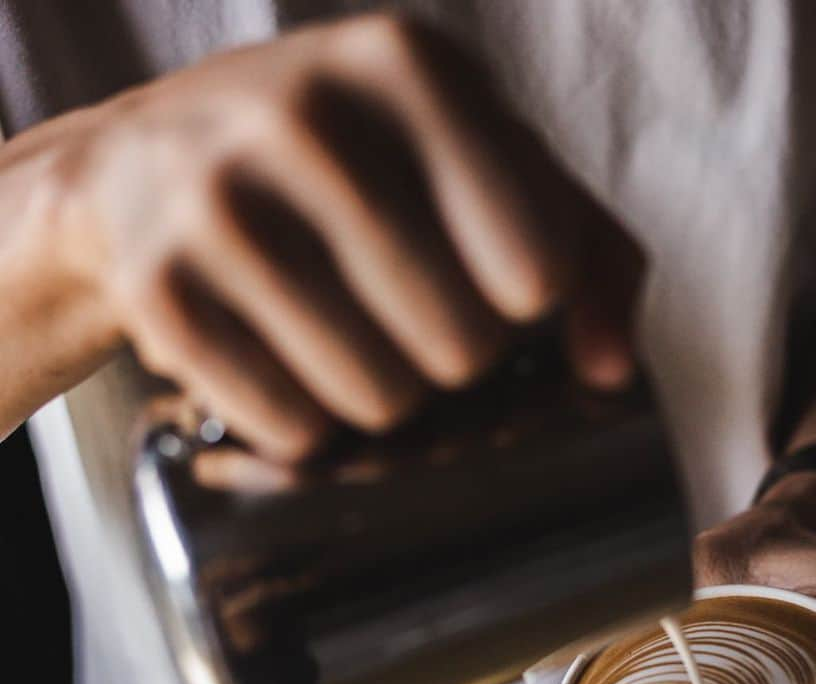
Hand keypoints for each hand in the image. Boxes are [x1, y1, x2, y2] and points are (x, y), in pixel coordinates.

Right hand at [44, 13, 640, 460]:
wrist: (147, 161)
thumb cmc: (356, 166)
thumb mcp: (482, 164)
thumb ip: (589, 253)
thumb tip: (612, 372)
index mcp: (410, 67)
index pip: (538, 266)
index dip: (524, 300)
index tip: (490, 280)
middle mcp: (306, 117)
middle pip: (463, 345)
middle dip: (452, 353)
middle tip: (407, 310)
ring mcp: (216, 202)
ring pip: (382, 398)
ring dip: (383, 393)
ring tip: (347, 333)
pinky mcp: (157, 293)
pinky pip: (294, 428)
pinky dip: (307, 421)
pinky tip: (284, 359)